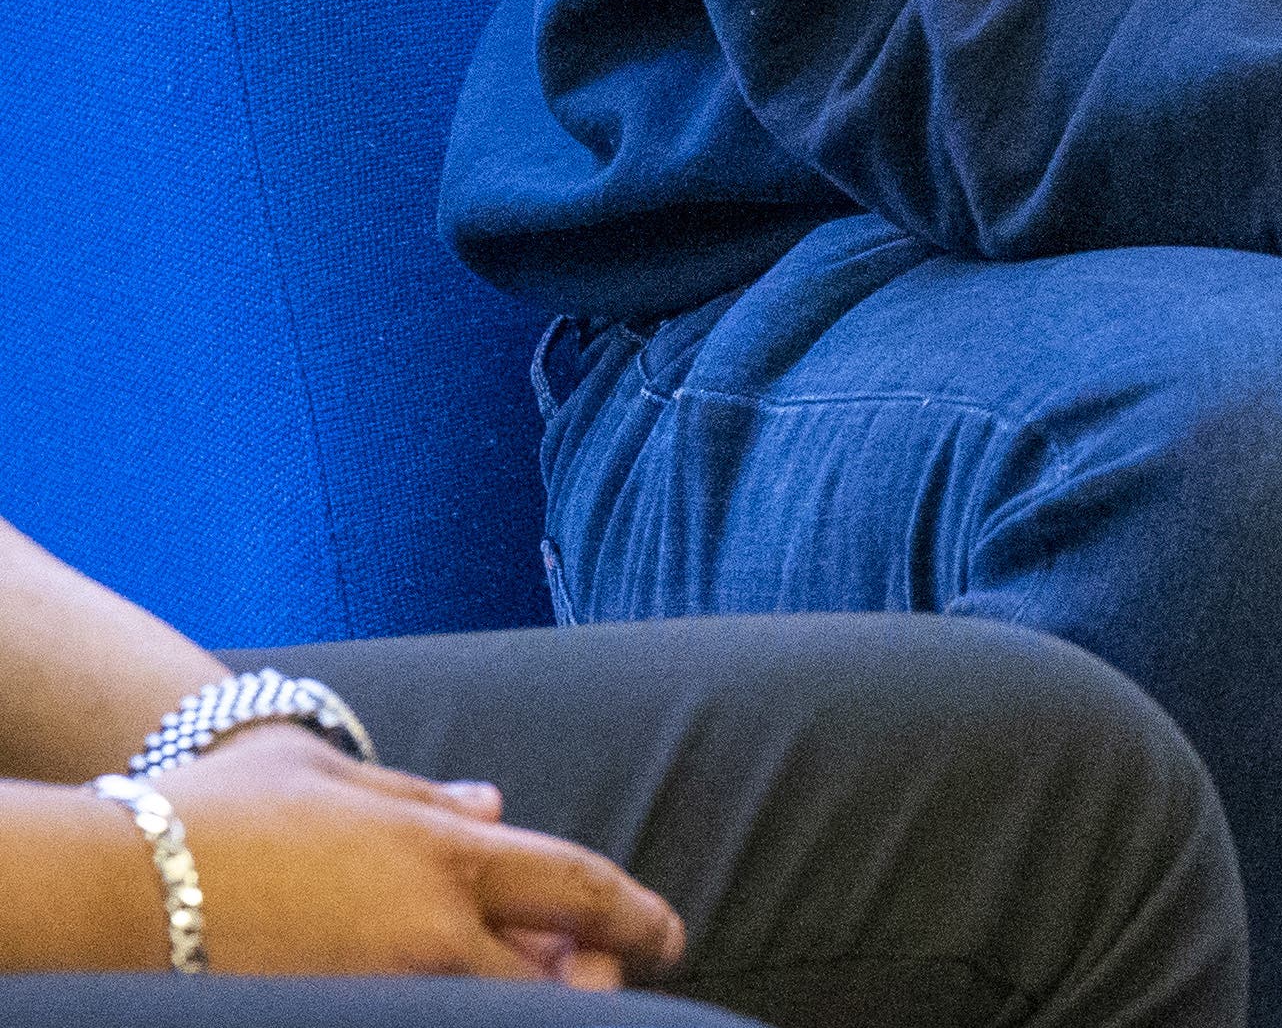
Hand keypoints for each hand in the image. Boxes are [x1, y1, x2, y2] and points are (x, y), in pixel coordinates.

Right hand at [150, 721, 682, 987]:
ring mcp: (383, 992)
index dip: (636, 913)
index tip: (669, 932)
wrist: (115, 887)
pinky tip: (450, 1001)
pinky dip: (457, 1014)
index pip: (577, 887)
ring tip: (529, 983)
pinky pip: (425, 1025)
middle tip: (602, 974)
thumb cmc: (218, 815)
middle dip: (592, 980)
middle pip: (554, 979)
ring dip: (524, 1001)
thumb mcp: (328, 776)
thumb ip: (422, 796)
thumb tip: (494, 804)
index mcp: (442, 854)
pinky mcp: (338, 1021)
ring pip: (496, 1013)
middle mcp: (429, 932)